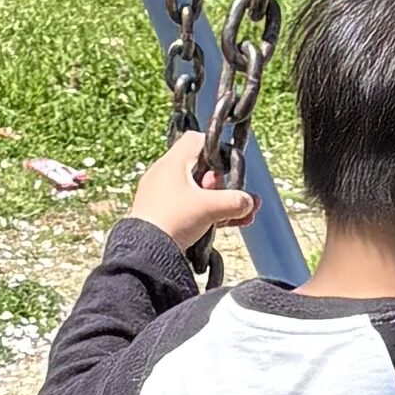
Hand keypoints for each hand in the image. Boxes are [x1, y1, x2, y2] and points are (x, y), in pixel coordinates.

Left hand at [127, 136, 247, 251]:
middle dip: (220, 183)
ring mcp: (160, 194)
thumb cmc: (173, 221)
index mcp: (172, 163)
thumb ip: (234, 201)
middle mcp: (163, 174)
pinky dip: (205, 212)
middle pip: (198, 168)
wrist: (144, 254)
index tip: (226, 166)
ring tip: (237, 215)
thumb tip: (249, 202)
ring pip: (195, 190)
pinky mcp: (159, 213)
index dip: (215, 148)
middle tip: (228, 196)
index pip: (195, 140)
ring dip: (217, 201)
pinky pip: (187, 207)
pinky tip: (224, 224)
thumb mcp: (210, 208)